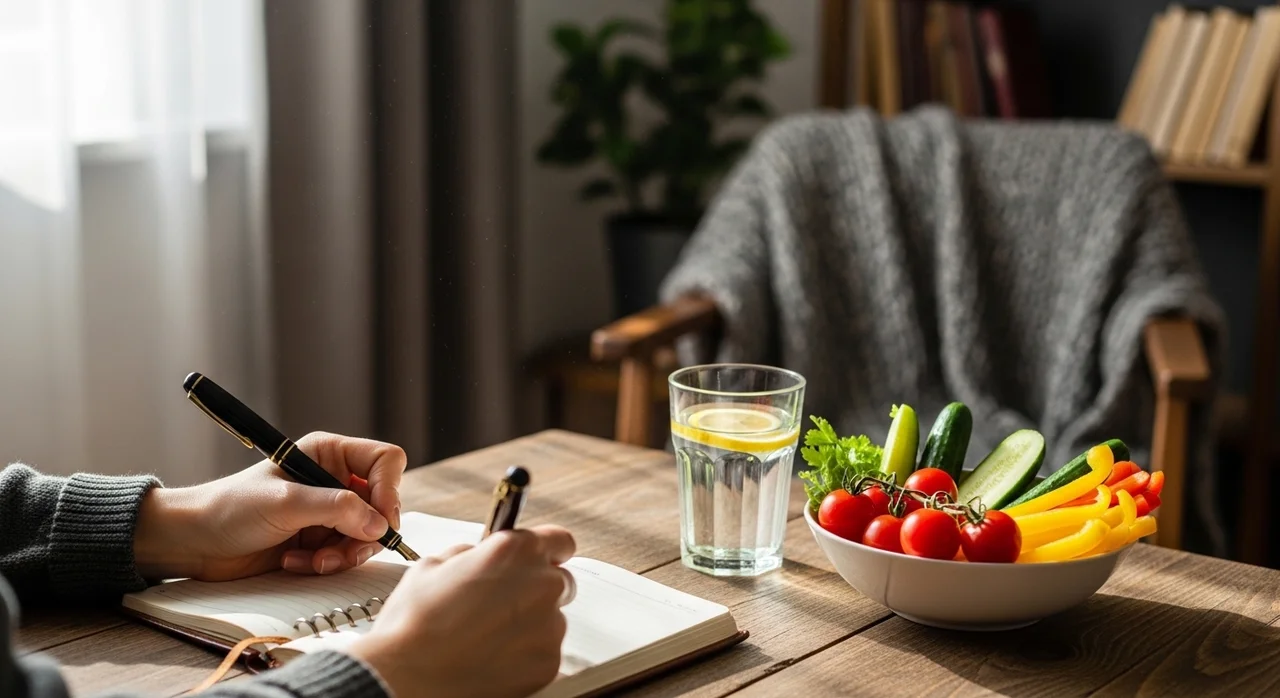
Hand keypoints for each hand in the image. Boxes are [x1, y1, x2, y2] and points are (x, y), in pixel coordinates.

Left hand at [133, 432, 405, 580]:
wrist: (195, 542)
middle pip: (382, 504)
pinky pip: (345, 554)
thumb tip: (379, 524)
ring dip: (343, 554)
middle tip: (342, 551)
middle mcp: (334, 480)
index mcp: (329, 454)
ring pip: (368, 535)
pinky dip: (326, 564)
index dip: (389, 490)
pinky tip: (296, 561)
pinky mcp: (320, 539)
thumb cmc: (230, 508)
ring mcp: (329, 512)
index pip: (385, 462)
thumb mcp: (285, 503)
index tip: (379, 519)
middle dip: (364, 533)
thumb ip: (336, 509)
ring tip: (313, 560)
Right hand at [348, 525, 575, 697]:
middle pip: (559, 581)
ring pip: (551, 619)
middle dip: (536, 589)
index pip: (560, 541)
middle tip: (501, 605)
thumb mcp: (435, 565)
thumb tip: (482, 557)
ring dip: (529, 623)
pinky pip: (544, 651)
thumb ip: (473, 554)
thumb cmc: (415, 620)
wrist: (408, 675)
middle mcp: (542, 584)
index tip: (541, 560)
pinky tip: (492, 656)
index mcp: (517, 551)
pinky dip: (526, 654)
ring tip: (488, 636)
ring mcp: (549, 626)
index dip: (549, 550)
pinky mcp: (548, 662)